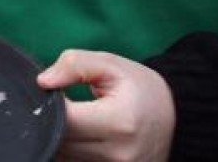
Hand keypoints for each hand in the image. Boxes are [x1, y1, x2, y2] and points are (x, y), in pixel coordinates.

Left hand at [37, 49, 174, 161]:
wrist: (175, 119)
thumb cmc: (140, 89)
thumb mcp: (112, 65)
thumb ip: (75, 65)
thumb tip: (43, 81)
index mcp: (119, 123)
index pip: (66, 119)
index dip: (51, 103)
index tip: (52, 90)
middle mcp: (117, 155)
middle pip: (60, 141)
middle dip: (52, 120)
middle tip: (62, 102)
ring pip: (63, 156)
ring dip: (59, 136)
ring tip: (75, 118)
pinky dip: (69, 149)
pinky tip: (80, 134)